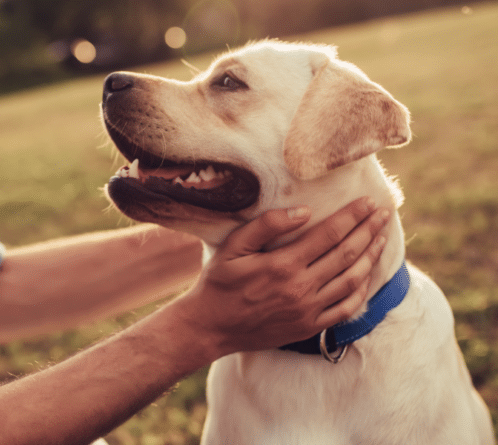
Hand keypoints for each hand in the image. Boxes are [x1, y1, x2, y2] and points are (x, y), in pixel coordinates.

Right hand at [176, 197, 389, 356]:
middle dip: (369, 231)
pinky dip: (362, 290)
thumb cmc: (219, 282)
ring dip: (371, 257)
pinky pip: (346, 308)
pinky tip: (367, 275)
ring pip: (352, 280)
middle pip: (347, 254)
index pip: (329, 234)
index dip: (352, 216)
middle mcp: (300, 288)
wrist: (210, 327)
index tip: (369, 202)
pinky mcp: (309, 327)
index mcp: (282, 265)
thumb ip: (267, 226)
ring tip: (381, 238)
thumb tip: (303, 212)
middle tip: (384, 214)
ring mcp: (308, 310)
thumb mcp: (233, 247)